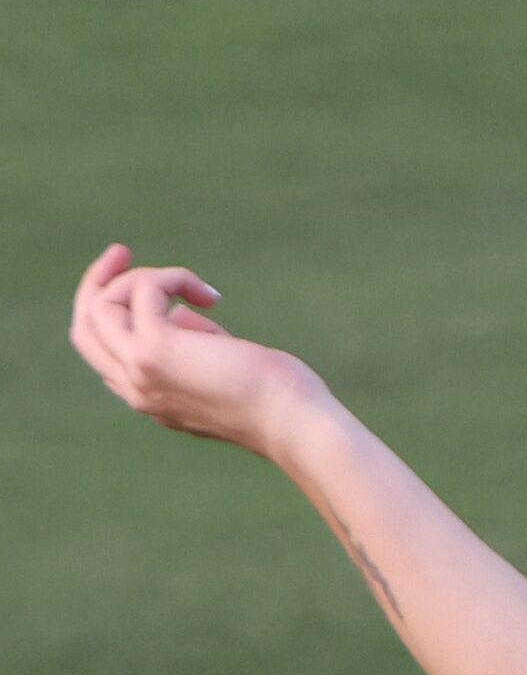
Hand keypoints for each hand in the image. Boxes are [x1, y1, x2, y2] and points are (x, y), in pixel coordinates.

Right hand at [69, 244, 326, 457]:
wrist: (293, 422)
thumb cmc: (277, 396)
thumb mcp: (223, 367)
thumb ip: (194, 343)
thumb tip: (179, 313)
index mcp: (150, 396)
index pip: (103, 351)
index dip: (113, 311)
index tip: (141, 281)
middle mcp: (135, 388)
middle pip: (85, 329)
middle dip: (97, 284)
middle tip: (120, 252)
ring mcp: (139, 370)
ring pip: (99, 308)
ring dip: (138, 278)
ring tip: (192, 283)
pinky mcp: (156, 350)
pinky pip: (142, 292)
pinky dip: (171, 277)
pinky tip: (210, 295)